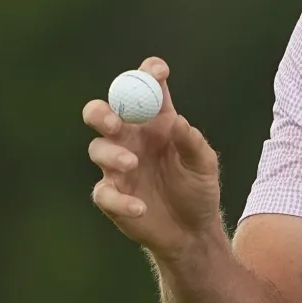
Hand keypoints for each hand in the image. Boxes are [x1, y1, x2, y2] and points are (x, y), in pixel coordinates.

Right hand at [83, 56, 222, 258]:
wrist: (193, 231)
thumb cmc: (198, 189)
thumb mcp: (204, 164)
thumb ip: (192, 142)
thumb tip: (177, 122)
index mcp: (155, 124)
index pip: (145, 90)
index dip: (147, 74)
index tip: (158, 70)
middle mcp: (131, 139)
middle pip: (102, 113)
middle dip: (102, 112)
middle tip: (114, 122)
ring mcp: (117, 167)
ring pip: (97, 149)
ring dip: (112, 154)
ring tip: (132, 163)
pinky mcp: (112, 195)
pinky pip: (104, 193)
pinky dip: (120, 200)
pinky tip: (140, 207)